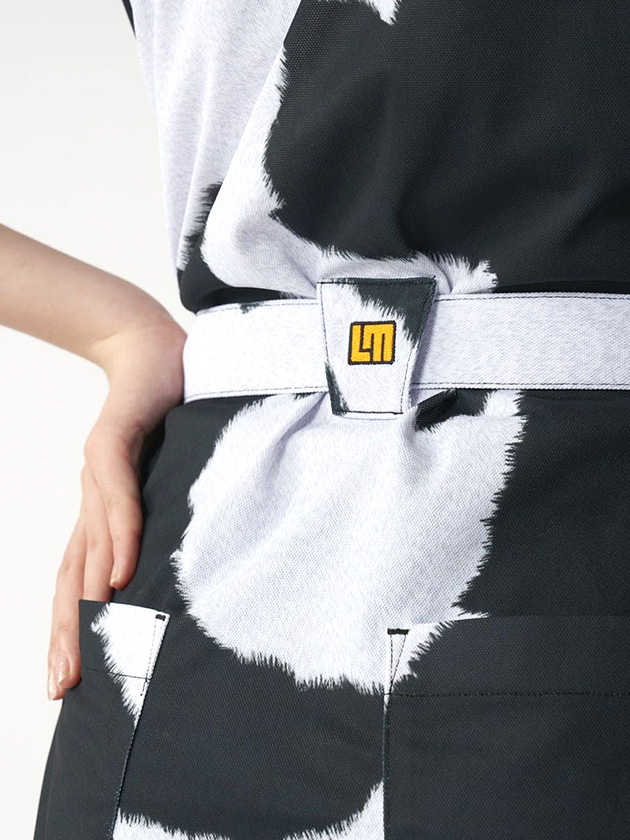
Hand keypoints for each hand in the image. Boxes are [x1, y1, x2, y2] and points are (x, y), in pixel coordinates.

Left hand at [47, 319, 185, 699]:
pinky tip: (117, 574)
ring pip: (86, 544)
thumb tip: (180, 564)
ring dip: (85, 600)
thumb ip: (165, 518)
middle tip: (63, 686)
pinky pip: (116, 495)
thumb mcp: (168, 477)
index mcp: (103, 511)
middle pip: (72, 574)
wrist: (154, 349)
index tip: (69, 680)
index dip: (70, 628)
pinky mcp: (113, 440)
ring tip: (85, 651)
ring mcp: (98, 471)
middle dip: (67, 632)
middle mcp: (93, 499)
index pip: (78, 577)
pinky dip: (119, 535)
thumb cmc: (166, 415)